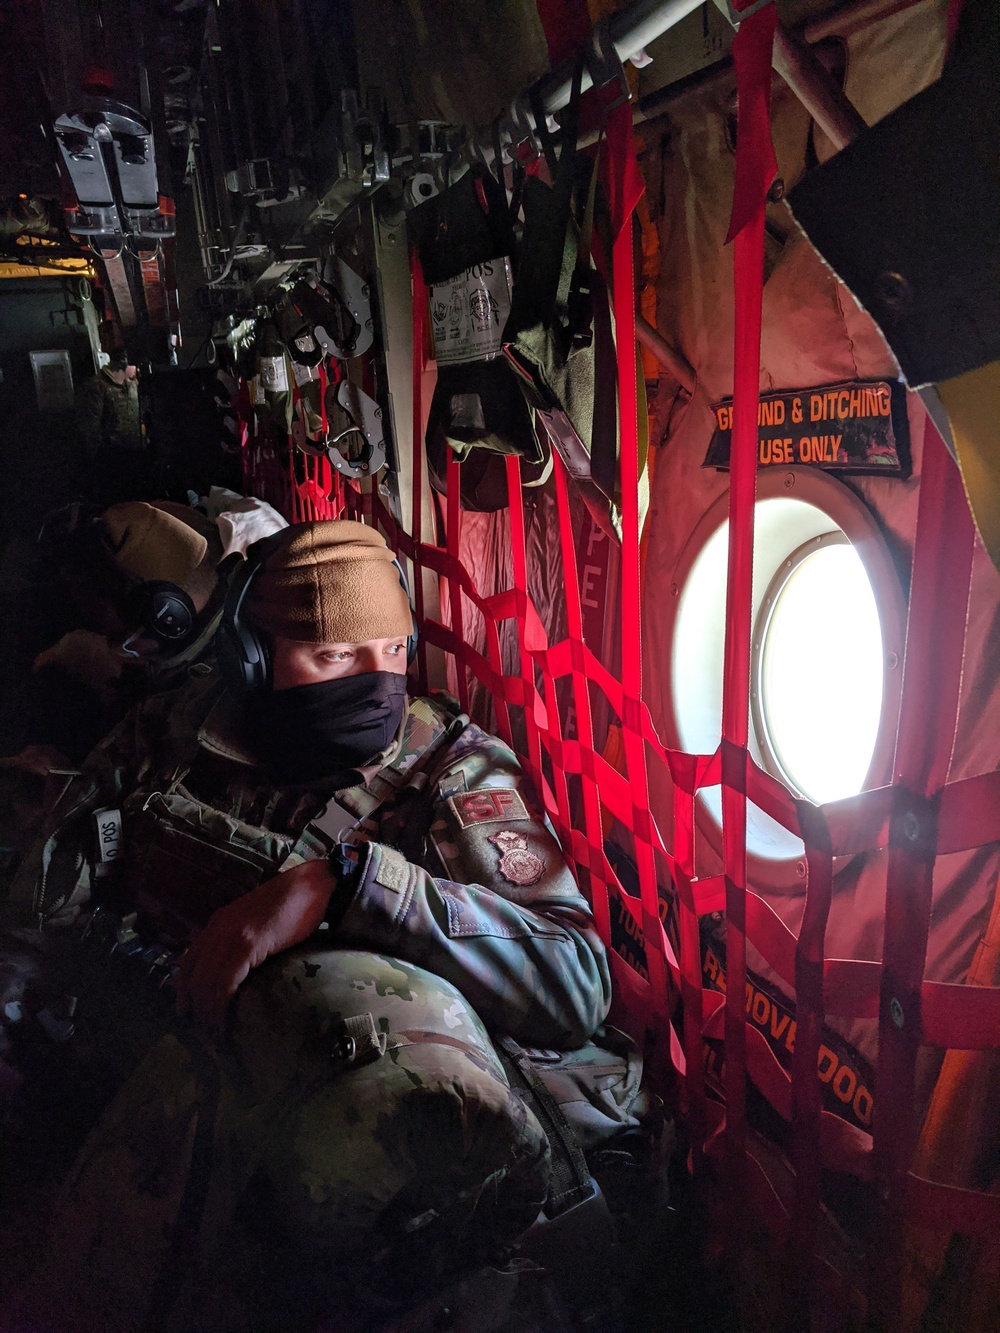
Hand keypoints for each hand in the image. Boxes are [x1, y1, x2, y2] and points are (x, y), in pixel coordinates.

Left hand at [175, 857, 335, 1030]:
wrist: (310, 885)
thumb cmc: (290, 905)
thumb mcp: (254, 921)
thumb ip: (240, 938)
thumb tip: (236, 968)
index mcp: (217, 923)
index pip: (187, 961)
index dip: (182, 989)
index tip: (185, 1011)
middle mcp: (218, 929)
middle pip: (193, 976)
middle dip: (194, 1005)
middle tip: (202, 1027)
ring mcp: (231, 935)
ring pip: (206, 981)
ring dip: (207, 1009)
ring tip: (214, 1028)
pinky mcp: (248, 944)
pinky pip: (226, 980)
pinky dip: (221, 1002)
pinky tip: (225, 1016)